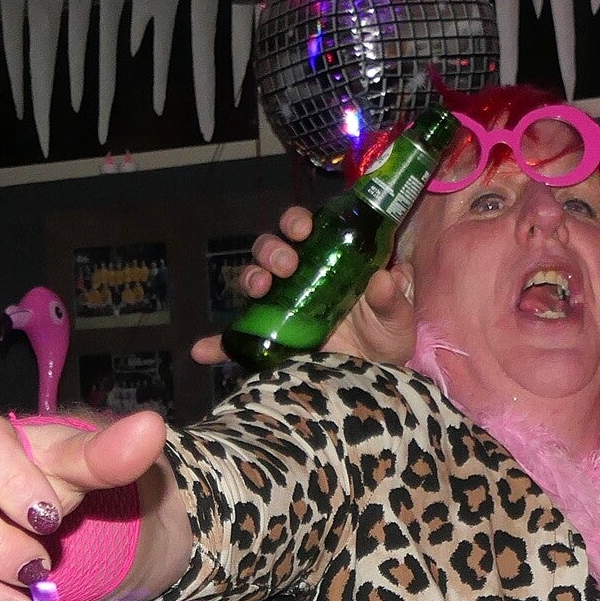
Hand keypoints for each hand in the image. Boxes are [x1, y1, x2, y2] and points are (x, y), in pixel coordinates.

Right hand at [191, 204, 416, 367]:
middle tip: (286, 265)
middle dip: (272, 251)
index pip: (305, 230)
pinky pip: (238, 341)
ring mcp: (282, 308)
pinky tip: (202, 351)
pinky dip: (218, 345)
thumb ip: (393, 300)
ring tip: (261, 290)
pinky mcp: (272, 340)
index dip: (297, 222)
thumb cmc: (386, 338)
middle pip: (272, 251)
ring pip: (254, 282)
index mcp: (327, 261)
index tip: (303, 229)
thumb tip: (385, 279)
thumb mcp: (397, 319)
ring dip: (252, 279)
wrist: (376, 378)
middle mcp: (299, 279)